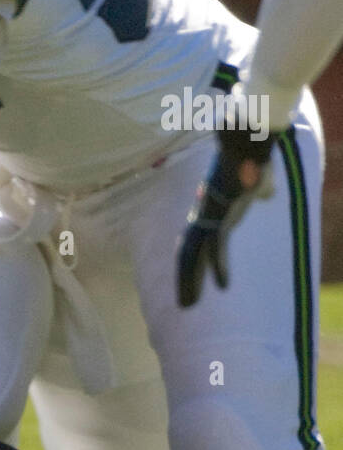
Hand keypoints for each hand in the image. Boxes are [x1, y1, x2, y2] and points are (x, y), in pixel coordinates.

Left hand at [178, 120, 276, 307]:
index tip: (189, 280)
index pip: (194, 242)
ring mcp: (209, 217)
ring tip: (188, 306)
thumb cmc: (251, 158)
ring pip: (193, 256)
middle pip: (188, 254)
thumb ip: (258, 190)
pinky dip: (219, 267)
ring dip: (191, 282)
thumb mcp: (255, 181)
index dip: (191, 262)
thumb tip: (266, 194)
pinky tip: (223, 286)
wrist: (245, 143)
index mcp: (208, 211)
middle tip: (184, 305)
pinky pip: (216, 248)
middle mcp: (204, 216)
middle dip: (186, 280)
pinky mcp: (220, 217)